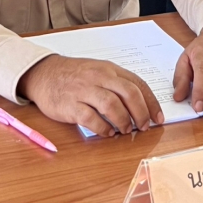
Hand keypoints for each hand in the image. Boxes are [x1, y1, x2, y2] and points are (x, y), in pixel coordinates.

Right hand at [18, 55, 163, 136]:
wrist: (44, 73)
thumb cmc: (75, 75)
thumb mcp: (99, 72)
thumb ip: (118, 85)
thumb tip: (141, 106)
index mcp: (110, 70)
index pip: (138, 84)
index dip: (151, 103)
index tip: (158, 118)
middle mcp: (99, 77)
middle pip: (129, 94)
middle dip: (141, 113)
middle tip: (144, 126)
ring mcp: (84, 90)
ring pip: (112, 105)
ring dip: (123, 121)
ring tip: (125, 130)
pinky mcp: (70, 105)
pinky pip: (90, 118)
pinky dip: (102, 128)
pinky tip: (107, 133)